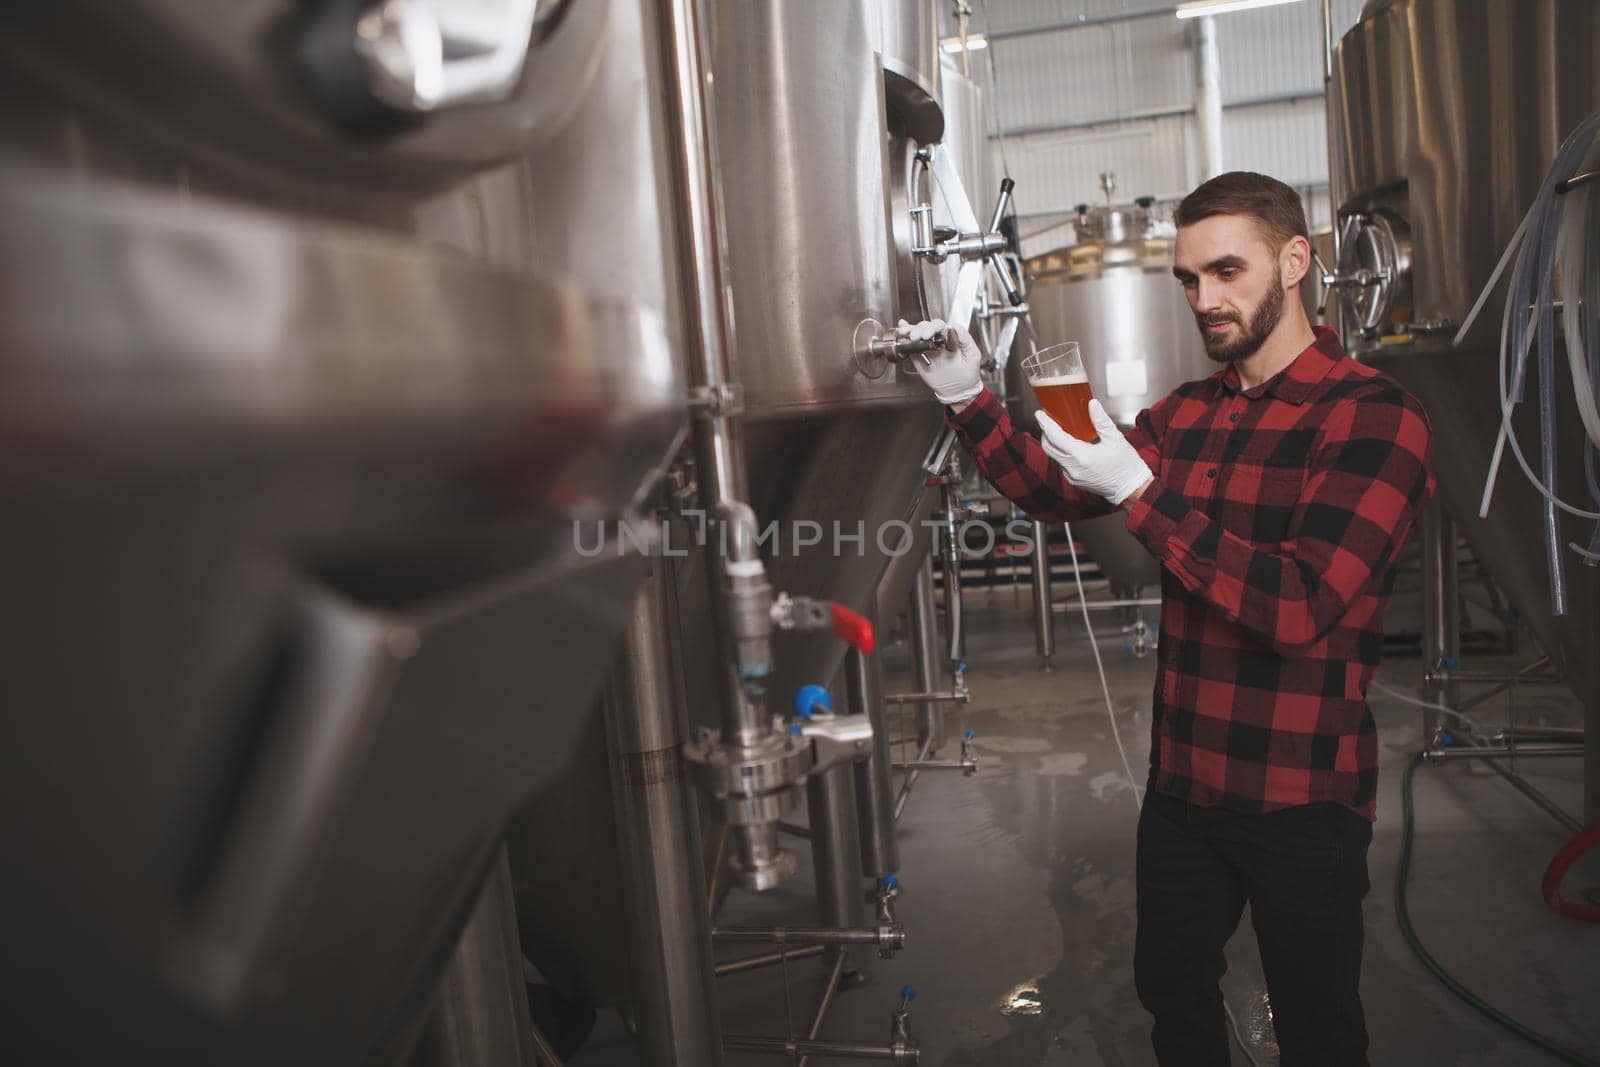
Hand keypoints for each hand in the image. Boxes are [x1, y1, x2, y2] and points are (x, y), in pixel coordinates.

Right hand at [896, 318, 982, 405]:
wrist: (959, 390)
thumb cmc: (968, 372)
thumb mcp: (972, 355)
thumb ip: (966, 339)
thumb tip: (957, 326)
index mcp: (950, 336)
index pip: (939, 326)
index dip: (932, 327)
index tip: (928, 335)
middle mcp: (937, 340)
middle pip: (926, 327)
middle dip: (920, 329)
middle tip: (916, 336)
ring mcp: (927, 348)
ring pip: (917, 334)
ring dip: (911, 331)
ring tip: (906, 333)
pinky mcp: (919, 358)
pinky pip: (911, 347)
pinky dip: (905, 339)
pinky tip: (902, 331)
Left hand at [1036, 399, 1154, 505]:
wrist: (1131, 488)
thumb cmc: (1126, 465)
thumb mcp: (1115, 439)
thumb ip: (1101, 421)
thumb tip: (1092, 404)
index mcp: (1081, 456)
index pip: (1055, 437)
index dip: (1045, 424)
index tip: (1039, 414)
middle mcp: (1073, 468)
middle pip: (1049, 447)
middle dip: (1045, 432)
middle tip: (1046, 419)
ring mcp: (1072, 476)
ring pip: (1054, 456)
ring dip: (1052, 443)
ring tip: (1056, 429)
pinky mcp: (1074, 481)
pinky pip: (1062, 464)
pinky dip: (1061, 452)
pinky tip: (1067, 444)